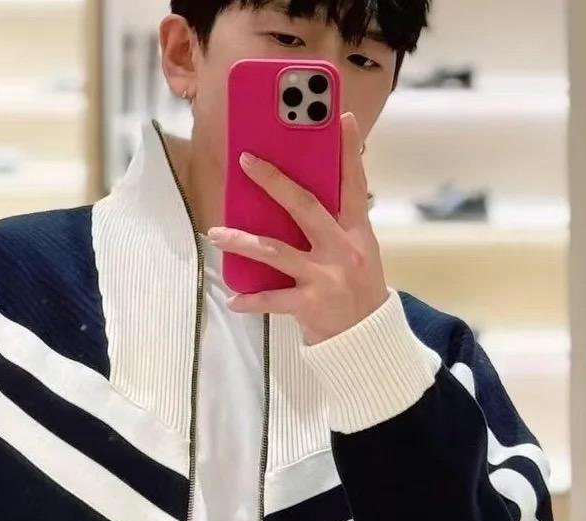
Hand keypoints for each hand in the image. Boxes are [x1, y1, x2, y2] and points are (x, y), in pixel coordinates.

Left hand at [207, 111, 388, 345]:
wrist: (368, 338)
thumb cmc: (357, 290)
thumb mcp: (359, 252)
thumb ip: (337, 225)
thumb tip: (300, 196)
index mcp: (356, 232)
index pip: (353, 184)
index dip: (349, 151)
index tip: (340, 118)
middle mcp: (342, 249)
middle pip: (305, 206)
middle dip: (275, 182)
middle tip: (247, 161)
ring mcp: (326, 277)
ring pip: (277, 251)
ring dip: (244, 242)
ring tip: (217, 234)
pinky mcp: (311, 305)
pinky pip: (273, 299)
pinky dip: (251, 300)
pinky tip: (233, 299)